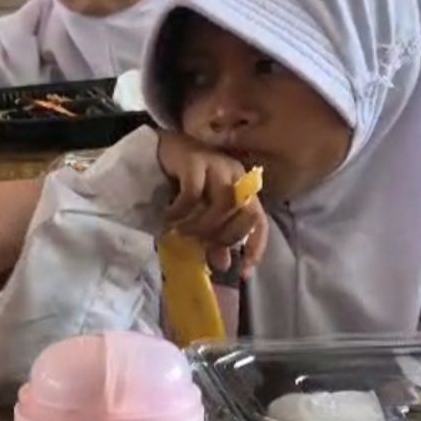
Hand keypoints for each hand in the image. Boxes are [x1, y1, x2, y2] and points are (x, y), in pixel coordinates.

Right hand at [156, 131, 267, 276]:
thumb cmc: (183, 183)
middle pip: (246, 213)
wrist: (160, 150)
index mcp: (243, 189)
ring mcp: (217, 165)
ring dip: (203, 225)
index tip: (243, 271)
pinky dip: (181, 210)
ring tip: (182, 232)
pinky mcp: (194, 161)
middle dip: (225, 236)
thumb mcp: (201, 214)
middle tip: (202, 244)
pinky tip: (169, 216)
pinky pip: (193, 193)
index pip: (260, 221)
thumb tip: (224, 264)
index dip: (255, 247)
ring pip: (224, 204)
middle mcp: (236, 176)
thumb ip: (214, 237)